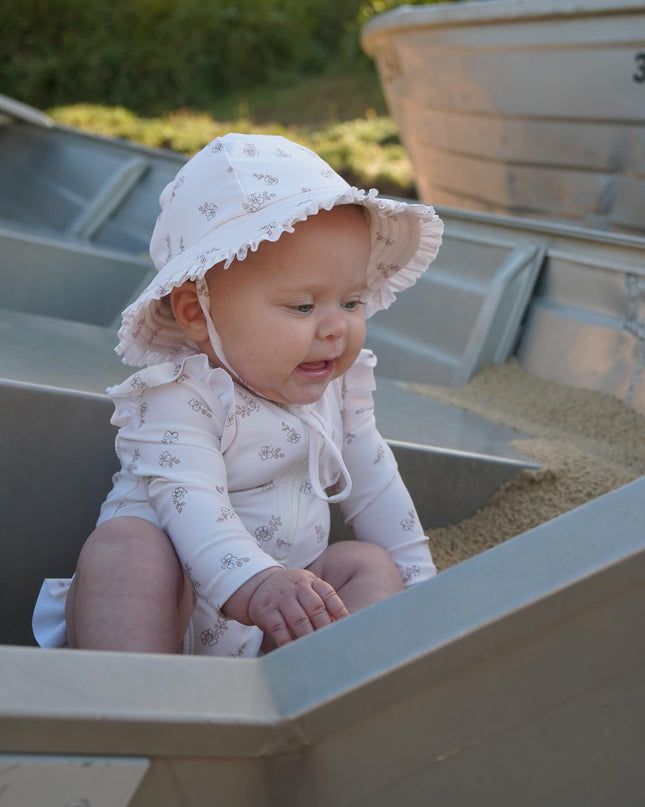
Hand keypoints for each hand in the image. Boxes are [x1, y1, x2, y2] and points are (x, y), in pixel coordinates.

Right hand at [225, 567, 348, 647]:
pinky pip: (278, 627)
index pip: (328, 595)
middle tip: (333, 643)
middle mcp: (297, 588)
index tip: (347, 627)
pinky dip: (287, 641)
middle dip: (325, 627)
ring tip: (317, 650)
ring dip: (309, 636)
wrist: (259, 583)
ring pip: (298, 619)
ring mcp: (281, 599)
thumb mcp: (307, 588)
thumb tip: (339, 625)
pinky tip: (294, 650)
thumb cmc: (292, 591)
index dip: (340, 611)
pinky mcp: (266, 611)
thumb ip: (322, 603)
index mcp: (310, 582)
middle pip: (315, 608)